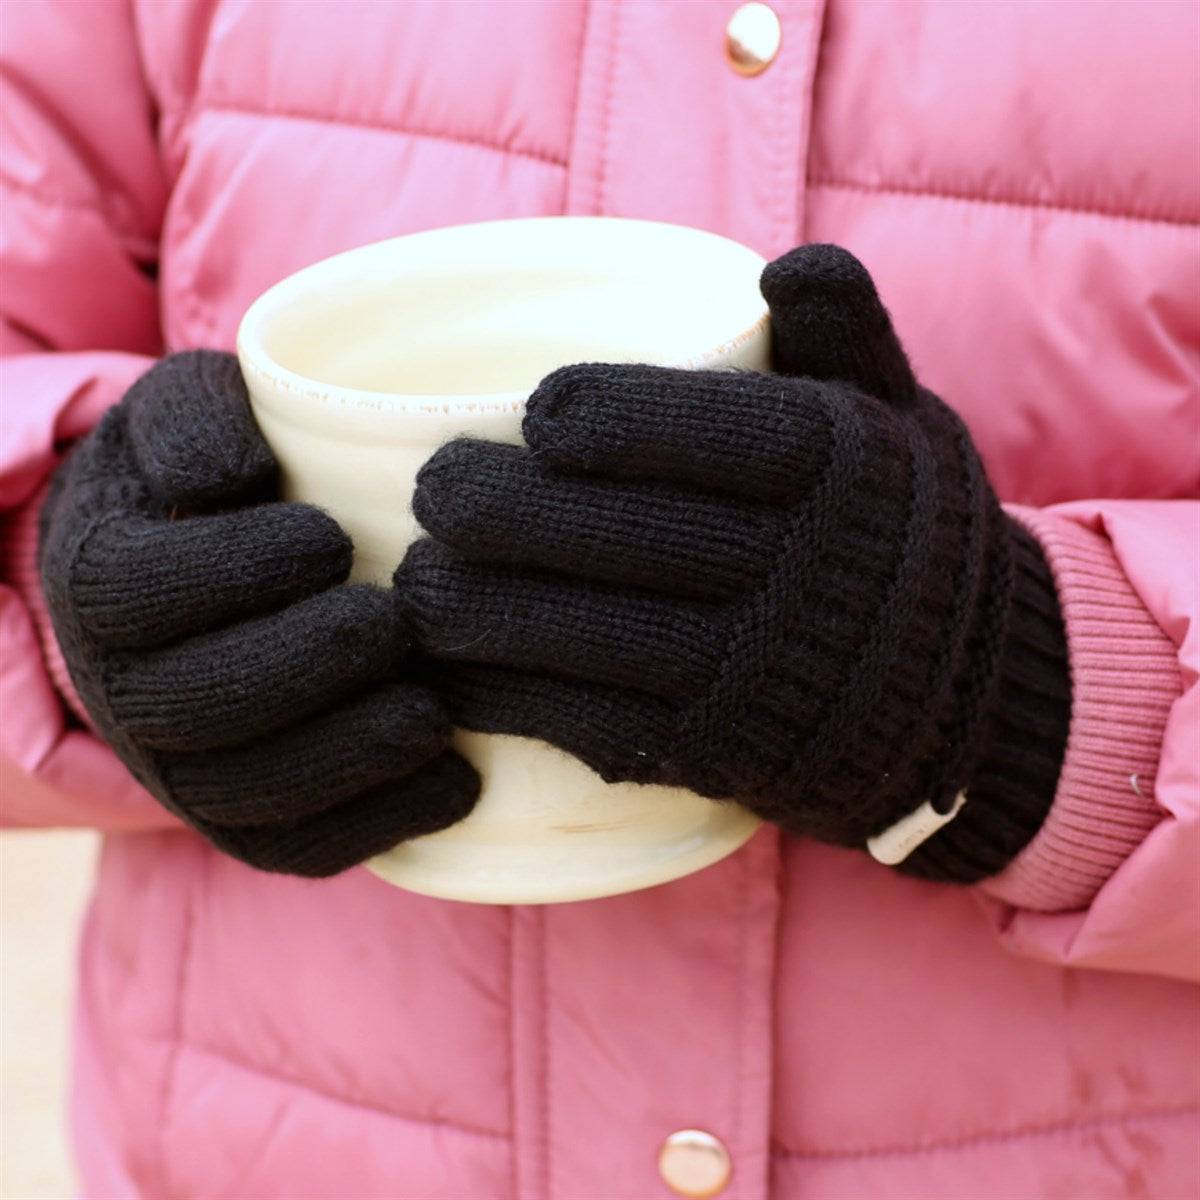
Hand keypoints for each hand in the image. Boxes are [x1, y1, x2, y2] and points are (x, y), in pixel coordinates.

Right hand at [38, 351, 478, 876]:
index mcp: (101, 583)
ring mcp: (181, 770)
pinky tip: (455, 782)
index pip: (139, 589)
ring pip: (245, 793)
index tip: (328, 540)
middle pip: (194, 705)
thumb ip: (198, 420)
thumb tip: (233, 474)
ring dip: (345, 758)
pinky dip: (375, 825)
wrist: (200, 581)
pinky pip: (294, 846)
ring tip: (431, 715)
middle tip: (389, 624)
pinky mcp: (243, 821)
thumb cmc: (215, 483)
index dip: (233, 570)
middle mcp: (125, 693)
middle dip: (300, 668)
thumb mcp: (190, 415)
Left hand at [396, 246, 1070, 881]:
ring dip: (474, 609)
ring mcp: (749, 672)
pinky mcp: (713, 751)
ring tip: (418, 581)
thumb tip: (784, 268)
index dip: (595, 416)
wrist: (966, 696)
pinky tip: (453, 668)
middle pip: (610, 533)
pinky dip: (505, 696)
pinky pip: (586, 724)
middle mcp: (791, 570)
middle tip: (432, 491)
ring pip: (580, 635)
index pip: (691, 427)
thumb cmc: (902, 532)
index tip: (533, 413)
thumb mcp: (900, 417)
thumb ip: (846, 335)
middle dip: (495, 510)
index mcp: (831, 466)